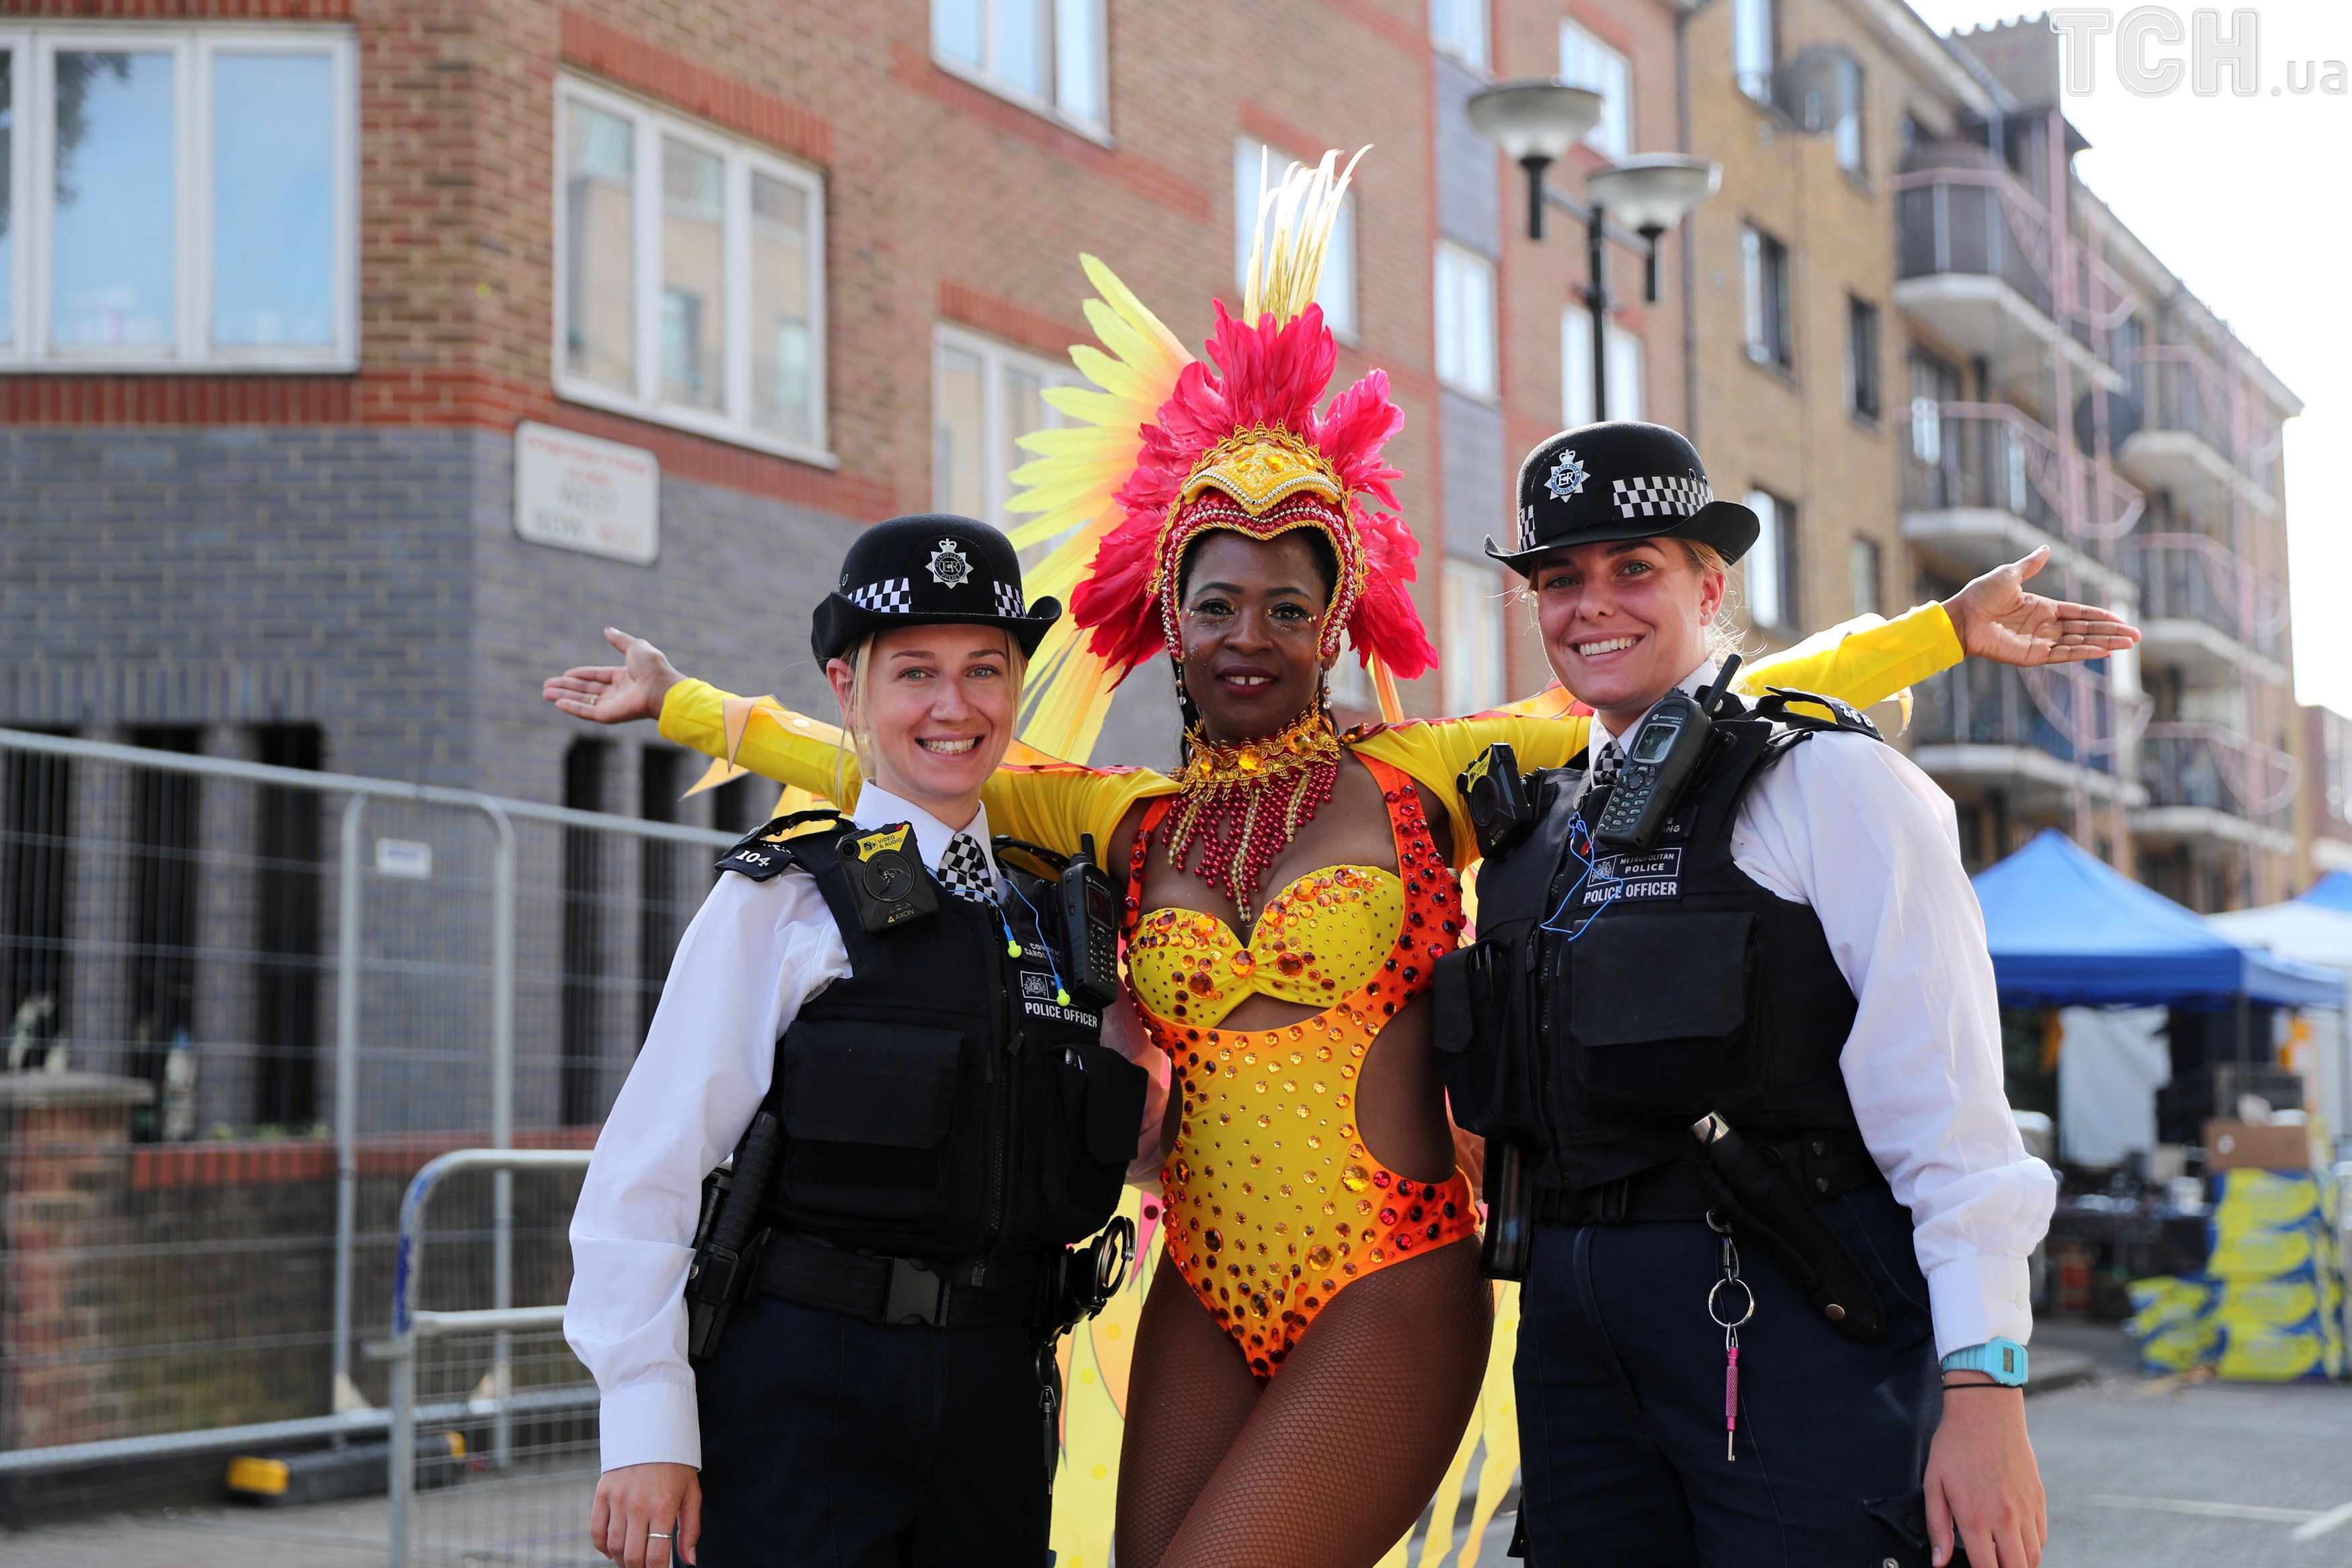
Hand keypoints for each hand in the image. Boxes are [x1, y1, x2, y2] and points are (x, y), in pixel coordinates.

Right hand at [543, 628, 684, 726]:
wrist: (661, 687)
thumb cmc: (653, 667)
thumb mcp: (635, 647)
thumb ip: (620, 640)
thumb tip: (608, 629)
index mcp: (624, 677)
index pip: (597, 676)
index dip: (580, 675)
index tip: (565, 673)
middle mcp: (617, 692)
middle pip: (586, 690)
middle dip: (566, 688)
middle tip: (547, 686)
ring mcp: (612, 705)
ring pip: (582, 701)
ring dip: (563, 697)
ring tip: (545, 693)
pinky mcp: (609, 715)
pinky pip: (586, 711)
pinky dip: (571, 707)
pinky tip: (557, 703)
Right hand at [591, 1461, 700, 1567]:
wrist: (652, 1432)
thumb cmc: (676, 1466)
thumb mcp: (692, 1494)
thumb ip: (691, 1530)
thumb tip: (689, 1561)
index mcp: (663, 1507)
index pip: (656, 1556)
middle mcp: (638, 1505)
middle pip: (632, 1556)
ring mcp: (617, 1500)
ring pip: (613, 1547)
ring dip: (621, 1561)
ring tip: (632, 1562)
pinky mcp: (602, 1494)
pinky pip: (596, 1531)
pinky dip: (602, 1547)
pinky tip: (613, 1550)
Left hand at [1924, 1380, 2045, 1567]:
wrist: (1986, 1413)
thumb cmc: (1955, 1446)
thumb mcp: (1934, 1484)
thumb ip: (1938, 1527)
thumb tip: (1939, 1561)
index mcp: (1976, 1516)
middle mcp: (2006, 1517)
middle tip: (1991, 1564)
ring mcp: (2026, 1509)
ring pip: (2033, 1557)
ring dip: (2019, 1564)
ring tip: (2003, 1559)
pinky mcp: (2039, 1499)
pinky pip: (2041, 1537)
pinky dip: (2031, 1547)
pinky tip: (2015, 1541)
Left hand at [1942, 547, 2140, 666]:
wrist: (1961, 616)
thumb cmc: (1980, 595)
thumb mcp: (2010, 575)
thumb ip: (2031, 565)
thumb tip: (2047, 548)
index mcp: (2043, 608)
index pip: (2079, 613)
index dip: (2101, 616)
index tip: (2122, 619)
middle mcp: (2045, 626)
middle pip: (2085, 630)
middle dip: (2111, 632)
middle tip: (2136, 637)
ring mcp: (2040, 642)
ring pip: (2079, 643)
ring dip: (2104, 643)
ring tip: (2127, 644)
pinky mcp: (2032, 656)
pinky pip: (2063, 655)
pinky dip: (2083, 654)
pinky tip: (2102, 651)